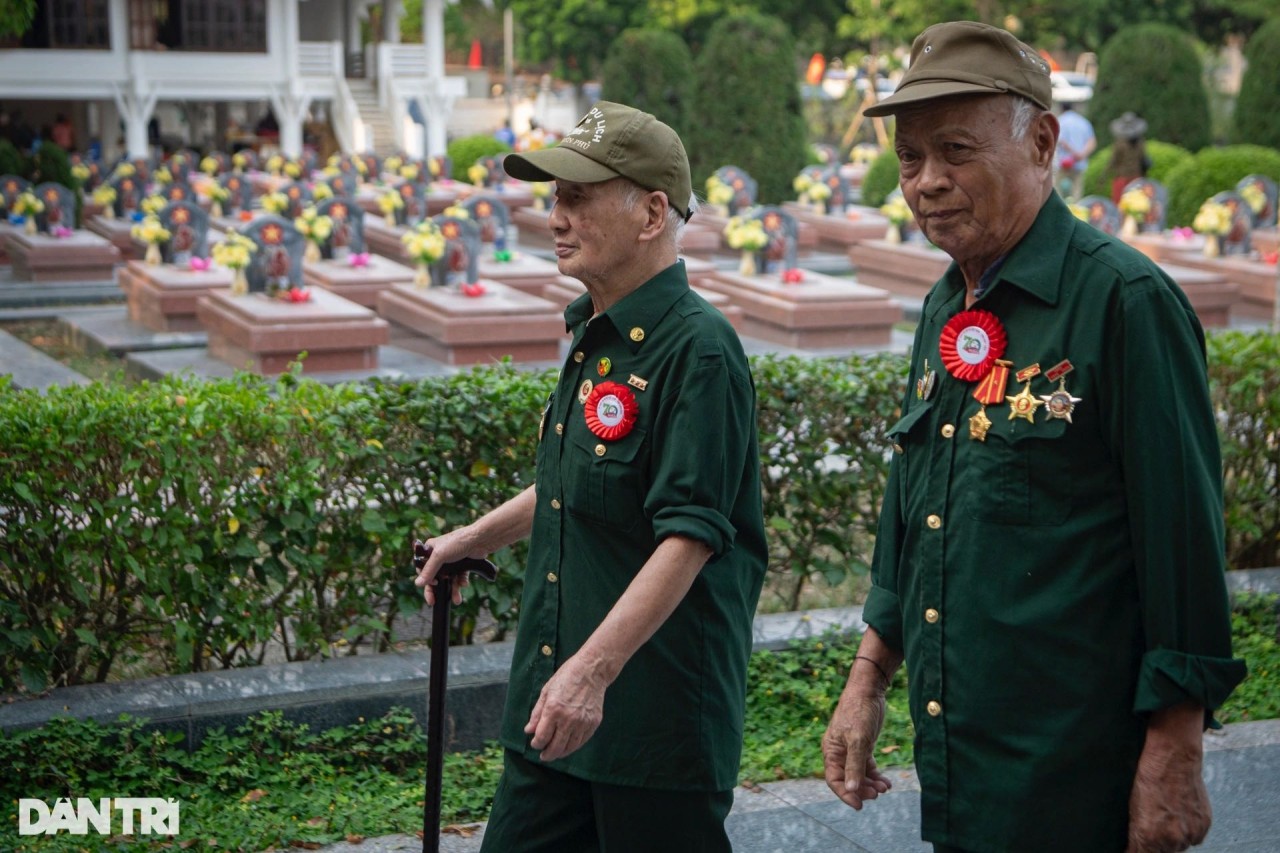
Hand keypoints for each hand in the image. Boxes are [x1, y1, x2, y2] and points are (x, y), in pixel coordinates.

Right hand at [412, 529, 482, 605]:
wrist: (480, 540)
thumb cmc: (458, 542)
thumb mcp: (440, 556)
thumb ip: (429, 570)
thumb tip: (417, 583)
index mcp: (430, 550)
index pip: (423, 568)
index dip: (425, 579)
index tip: (431, 585)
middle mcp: (440, 555)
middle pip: (435, 576)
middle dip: (437, 589)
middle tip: (434, 601)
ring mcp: (452, 560)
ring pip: (449, 579)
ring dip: (452, 589)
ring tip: (457, 599)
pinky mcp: (463, 564)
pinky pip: (459, 577)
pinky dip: (461, 582)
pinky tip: (464, 584)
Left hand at [524, 654, 607, 761]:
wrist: (592, 670)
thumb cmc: (567, 677)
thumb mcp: (546, 691)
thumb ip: (537, 713)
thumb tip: (528, 730)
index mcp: (553, 710)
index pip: (541, 737)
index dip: (536, 744)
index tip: (535, 744)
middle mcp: (568, 719)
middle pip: (555, 747)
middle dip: (547, 754)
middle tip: (543, 756)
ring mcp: (582, 722)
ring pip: (569, 748)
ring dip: (560, 753)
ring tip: (555, 754)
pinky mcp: (593, 723)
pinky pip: (582, 741)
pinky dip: (573, 746)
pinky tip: (568, 746)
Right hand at [822, 686, 891, 809]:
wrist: (868, 690)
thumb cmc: (858, 712)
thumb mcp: (858, 740)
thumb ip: (854, 765)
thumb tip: (851, 789)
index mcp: (831, 751)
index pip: (834, 780)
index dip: (845, 794)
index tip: (859, 805)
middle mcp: (839, 752)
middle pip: (848, 779)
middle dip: (861, 789)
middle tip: (876, 795)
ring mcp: (851, 749)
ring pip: (859, 774)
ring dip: (870, 784)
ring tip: (884, 788)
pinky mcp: (863, 745)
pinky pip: (867, 766)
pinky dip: (876, 775)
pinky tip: (886, 782)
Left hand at [1126, 703, 1210, 851]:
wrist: (1175, 758)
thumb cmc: (1149, 777)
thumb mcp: (1133, 806)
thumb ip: (1137, 832)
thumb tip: (1135, 844)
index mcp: (1148, 836)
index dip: (1135, 851)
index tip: (1133, 848)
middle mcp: (1171, 839)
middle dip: (1155, 845)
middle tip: (1152, 828)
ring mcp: (1190, 833)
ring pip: (1179, 847)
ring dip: (1172, 838)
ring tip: (1166, 817)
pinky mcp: (1204, 825)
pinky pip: (1194, 837)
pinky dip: (1187, 830)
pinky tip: (1179, 814)